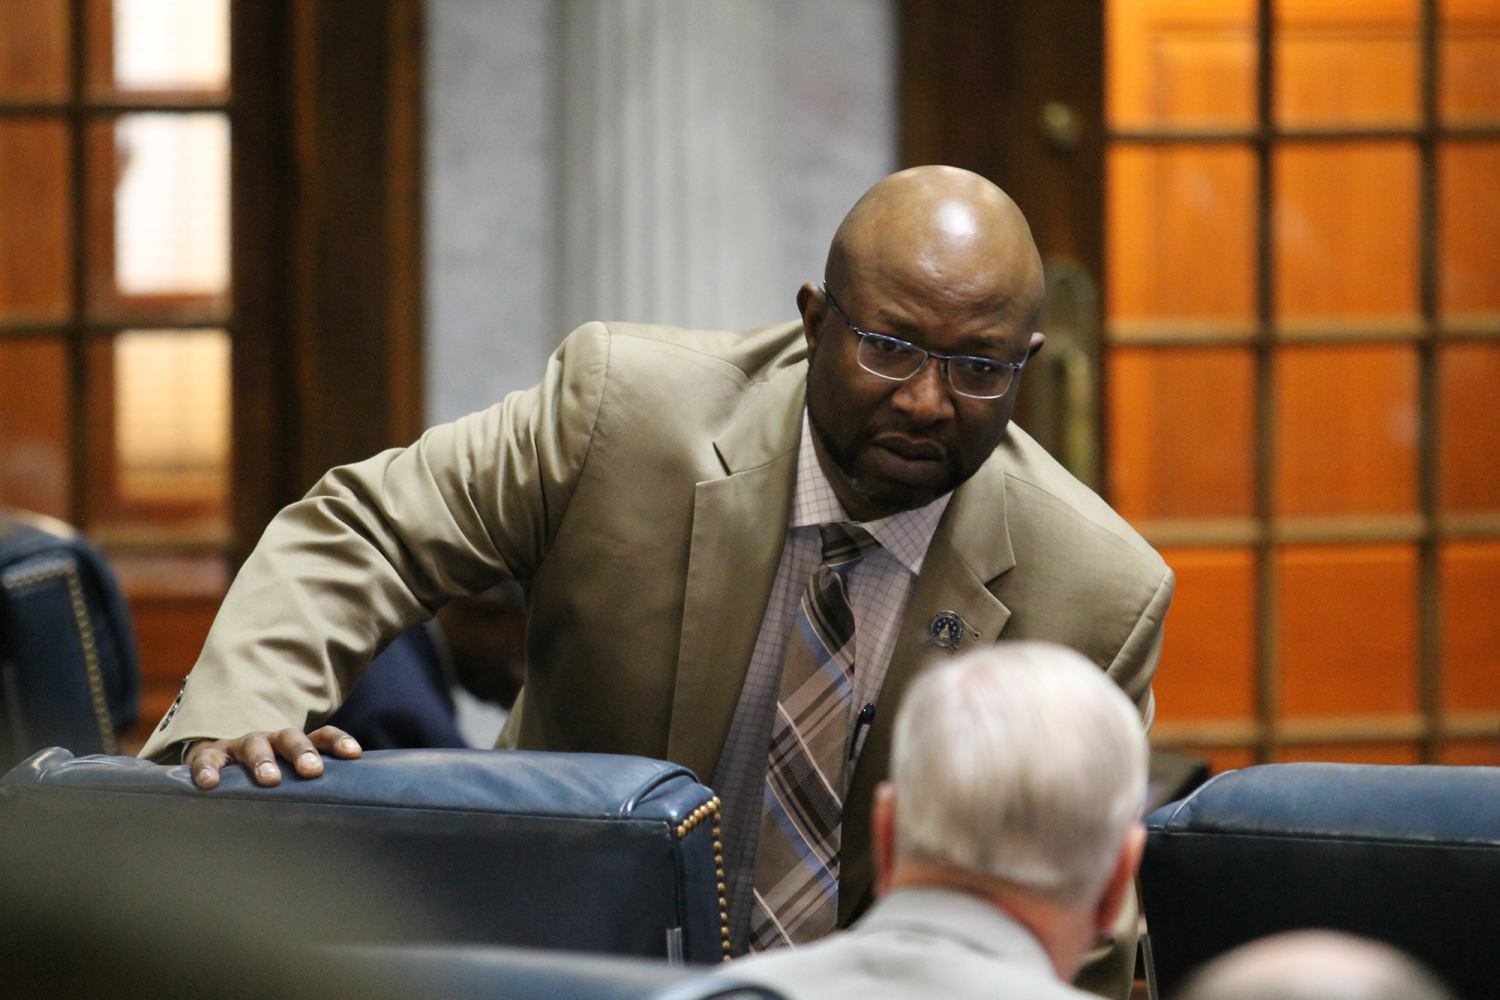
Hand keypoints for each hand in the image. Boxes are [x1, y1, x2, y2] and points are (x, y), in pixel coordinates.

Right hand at [186, 726, 361, 789]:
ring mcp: (242, 746)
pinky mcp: (213, 755)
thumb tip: (351, 827)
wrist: (223, 769)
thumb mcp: (293, 786)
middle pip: (290, 738)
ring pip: (255, 745)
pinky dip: (208, 769)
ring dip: (263, 759)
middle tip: (312, 771)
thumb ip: (315, 797)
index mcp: (297, 747)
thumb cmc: (271, 785)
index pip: (323, 736)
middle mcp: (273, 741)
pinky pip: (208, 759)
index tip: (354, 755)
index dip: (339, 742)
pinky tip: (209, 784)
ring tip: (269, 779)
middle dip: (303, 752)